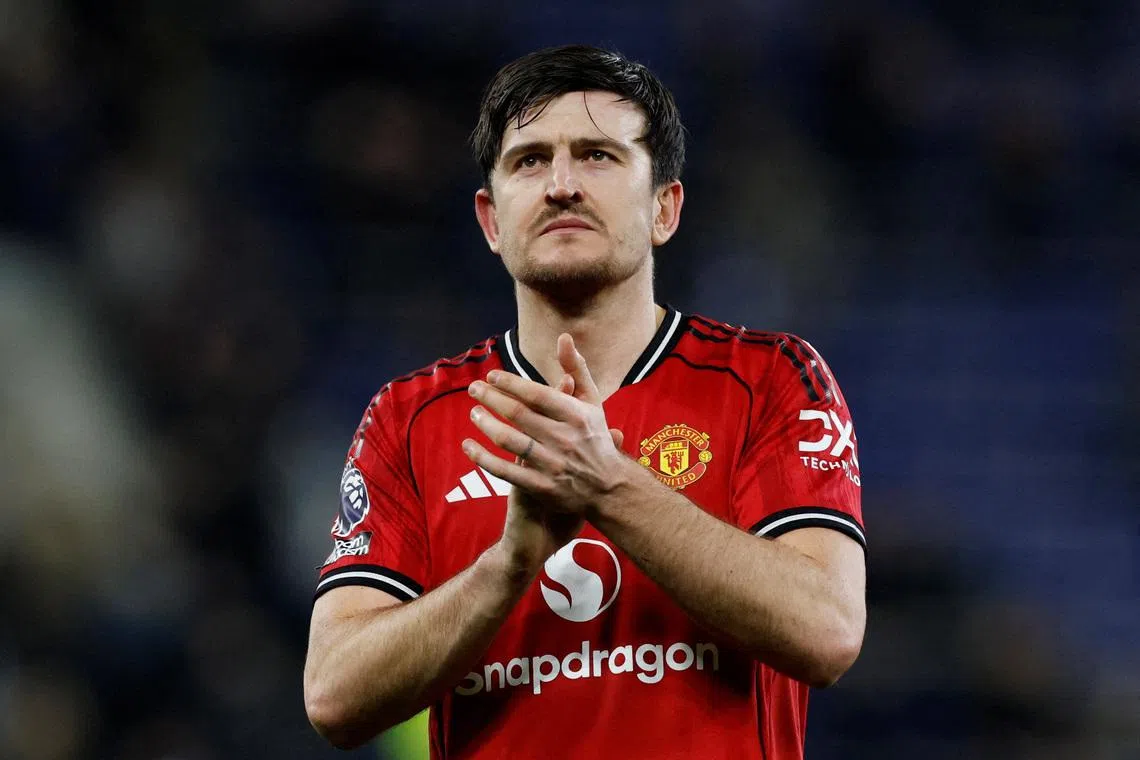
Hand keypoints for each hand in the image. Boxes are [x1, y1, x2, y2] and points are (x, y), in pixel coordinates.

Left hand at [463, 335, 627, 538]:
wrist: (609, 488)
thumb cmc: (595, 438)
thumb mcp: (593, 402)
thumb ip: (577, 369)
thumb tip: (564, 337)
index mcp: (577, 415)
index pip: (536, 394)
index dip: (510, 383)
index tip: (491, 376)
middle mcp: (565, 438)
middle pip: (518, 414)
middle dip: (491, 398)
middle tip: (473, 389)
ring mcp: (552, 464)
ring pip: (509, 440)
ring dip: (485, 424)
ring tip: (473, 413)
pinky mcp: (542, 487)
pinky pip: (505, 471)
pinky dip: (482, 458)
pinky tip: (468, 446)